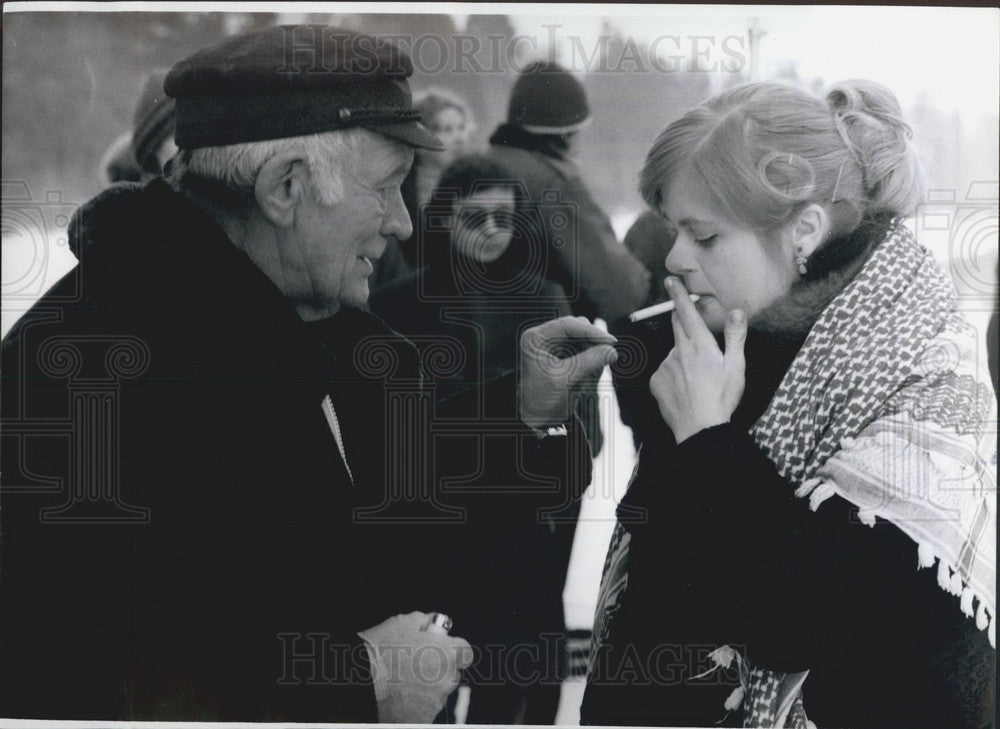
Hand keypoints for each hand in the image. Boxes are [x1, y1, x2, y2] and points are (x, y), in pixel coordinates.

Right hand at [359, 611, 473, 723]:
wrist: (366, 689)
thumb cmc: (385, 654)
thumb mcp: (402, 623)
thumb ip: (423, 620)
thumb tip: (431, 622)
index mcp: (447, 652)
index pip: (466, 651)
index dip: (453, 647)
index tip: (440, 645)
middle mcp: (448, 677)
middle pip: (452, 669)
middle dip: (439, 664)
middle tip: (417, 658)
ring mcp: (439, 697)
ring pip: (439, 685)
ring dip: (428, 680)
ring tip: (404, 674)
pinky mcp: (428, 713)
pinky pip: (428, 700)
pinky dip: (419, 696)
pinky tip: (401, 689)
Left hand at [518, 316, 617, 428]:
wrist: (538, 417)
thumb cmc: (542, 399)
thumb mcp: (564, 380)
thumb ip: (588, 363)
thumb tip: (612, 351)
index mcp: (536, 339)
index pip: (567, 325)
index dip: (591, 332)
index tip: (611, 342)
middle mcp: (546, 337)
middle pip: (579, 330)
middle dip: (592, 348)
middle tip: (600, 367)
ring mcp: (557, 345)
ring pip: (587, 342)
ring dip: (593, 361)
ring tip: (584, 385)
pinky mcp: (568, 355)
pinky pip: (589, 354)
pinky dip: (592, 368)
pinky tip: (583, 385)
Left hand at [649, 278, 746, 443]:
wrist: (700, 429)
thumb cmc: (722, 398)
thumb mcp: (736, 367)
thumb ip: (736, 337)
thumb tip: (737, 311)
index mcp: (699, 345)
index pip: (686, 312)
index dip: (679, 294)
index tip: (671, 280)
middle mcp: (678, 351)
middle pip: (677, 326)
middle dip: (683, 322)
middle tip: (697, 340)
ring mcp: (665, 366)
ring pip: (674, 353)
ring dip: (683, 358)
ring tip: (699, 381)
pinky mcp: (656, 381)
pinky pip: (665, 371)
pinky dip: (674, 375)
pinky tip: (686, 390)